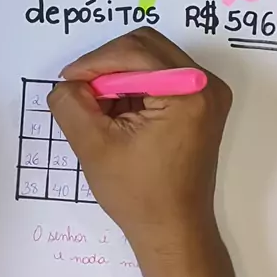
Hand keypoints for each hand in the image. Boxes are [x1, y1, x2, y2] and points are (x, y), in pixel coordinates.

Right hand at [48, 28, 230, 246]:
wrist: (173, 230)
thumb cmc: (139, 195)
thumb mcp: (93, 146)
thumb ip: (71, 104)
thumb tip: (67, 84)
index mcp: (188, 91)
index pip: (134, 51)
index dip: (94, 62)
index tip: (67, 82)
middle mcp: (207, 84)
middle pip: (146, 46)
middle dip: (108, 65)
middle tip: (82, 92)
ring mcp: (208, 94)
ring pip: (152, 59)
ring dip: (120, 76)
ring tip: (99, 108)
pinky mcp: (202, 105)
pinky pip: (162, 77)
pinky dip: (135, 87)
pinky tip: (118, 115)